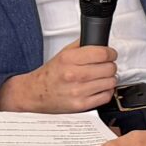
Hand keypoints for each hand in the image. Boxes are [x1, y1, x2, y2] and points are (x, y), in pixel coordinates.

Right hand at [0, 41, 115, 112]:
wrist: (34, 93)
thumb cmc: (50, 74)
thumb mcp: (63, 53)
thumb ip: (82, 45)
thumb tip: (100, 40)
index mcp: (69, 59)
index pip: (103, 53)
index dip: (111, 53)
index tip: (110, 55)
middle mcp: (73, 75)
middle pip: (109, 68)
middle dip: (110, 66)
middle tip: (104, 67)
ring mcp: (77, 91)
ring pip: (110, 82)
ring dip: (108, 79)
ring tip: (100, 78)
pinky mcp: (81, 105)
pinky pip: (106, 96)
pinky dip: (106, 92)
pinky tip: (98, 88)